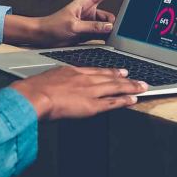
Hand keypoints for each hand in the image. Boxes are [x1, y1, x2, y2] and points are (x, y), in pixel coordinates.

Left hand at [3, 0, 131, 47]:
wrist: (43, 36)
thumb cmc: (52, 26)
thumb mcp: (73, 26)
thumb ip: (92, 27)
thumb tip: (109, 26)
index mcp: (85, 3)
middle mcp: (88, 11)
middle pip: (108, 14)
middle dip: (112, 21)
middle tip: (111, 29)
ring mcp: (89, 22)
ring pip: (106, 25)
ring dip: (107, 31)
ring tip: (102, 37)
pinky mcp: (87, 32)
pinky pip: (101, 33)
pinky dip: (104, 36)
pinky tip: (105, 41)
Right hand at [11, 66, 146, 120]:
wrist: (34, 95)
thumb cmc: (35, 89)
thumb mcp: (46, 78)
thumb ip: (56, 81)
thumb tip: (56, 86)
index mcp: (73, 72)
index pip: (96, 71)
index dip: (110, 72)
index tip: (119, 71)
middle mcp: (84, 79)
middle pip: (109, 78)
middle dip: (125, 79)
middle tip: (137, 78)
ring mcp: (89, 91)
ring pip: (115, 88)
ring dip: (130, 87)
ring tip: (142, 87)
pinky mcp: (91, 105)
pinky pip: (112, 102)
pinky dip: (124, 100)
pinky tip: (133, 99)